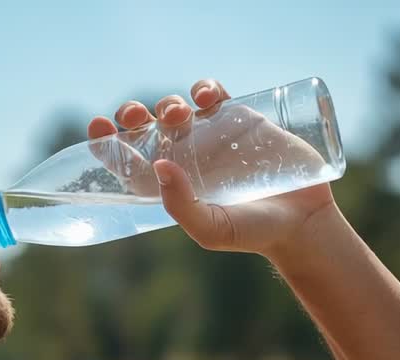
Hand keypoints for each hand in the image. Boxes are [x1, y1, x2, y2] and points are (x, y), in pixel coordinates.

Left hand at [87, 79, 337, 255]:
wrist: (302, 220)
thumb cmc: (252, 232)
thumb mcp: (212, 229)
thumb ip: (182, 205)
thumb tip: (160, 164)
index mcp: (168, 185)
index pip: (128, 160)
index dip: (107, 142)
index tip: (97, 127)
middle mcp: (184, 157)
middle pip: (145, 128)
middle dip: (132, 115)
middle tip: (134, 115)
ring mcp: (210, 136)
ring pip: (176, 108)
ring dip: (168, 104)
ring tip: (178, 116)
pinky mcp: (239, 119)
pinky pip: (213, 95)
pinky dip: (205, 88)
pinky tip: (205, 96)